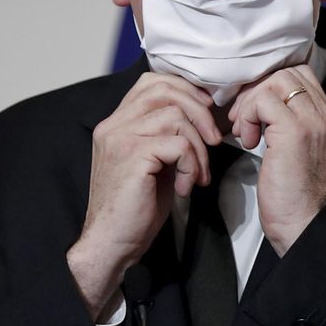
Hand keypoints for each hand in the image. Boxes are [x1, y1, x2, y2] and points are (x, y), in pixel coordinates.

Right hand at [66, 73, 220, 319]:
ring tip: (198, 174)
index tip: (205, 113)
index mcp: (116, 122)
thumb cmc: (135, 207)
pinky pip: (179, 144)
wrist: (111, 244)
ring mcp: (120, 138)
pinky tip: (186, 186)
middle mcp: (114, 124)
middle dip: (200, 112)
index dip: (185, 91)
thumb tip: (203, 113)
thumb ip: (165, 133)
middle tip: (214, 141)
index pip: (152, 81)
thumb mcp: (151, 161)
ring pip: (177, 117)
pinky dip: (192, 164)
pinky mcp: (132, 156)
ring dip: (198, 147)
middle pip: (166, 90)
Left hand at [228, 65, 325, 256]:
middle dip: (256, 90)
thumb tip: (259, 105)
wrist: (303, 228)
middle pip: (287, 72)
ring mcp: (312, 123)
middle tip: (242, 119)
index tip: (253, 110)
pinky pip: (264, 101)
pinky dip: (248, 115)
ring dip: (250, 103)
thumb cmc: (293, 197)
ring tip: (244, 131)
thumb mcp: (296, 154)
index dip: (270, 84)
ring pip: (275, 82)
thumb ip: (288, 126)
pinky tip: (248, 140)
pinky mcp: (294, 133)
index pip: (301, 75)